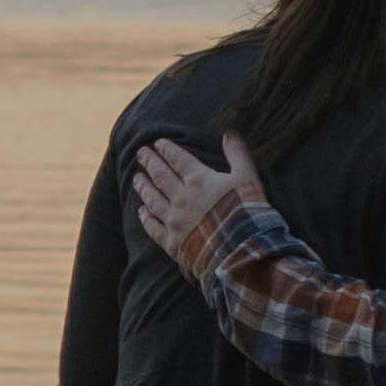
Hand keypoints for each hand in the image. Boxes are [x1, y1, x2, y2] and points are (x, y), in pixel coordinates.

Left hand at [131, 131, 262, 261]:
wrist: (240, 253)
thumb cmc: (248, 213)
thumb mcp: (248, 179)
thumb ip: (238, 155)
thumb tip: (229, 133)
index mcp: (199, 180)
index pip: (178, 159)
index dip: (167, 149)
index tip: (158, 142)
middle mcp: (181, 198)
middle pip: (160, 176)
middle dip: (150, 162)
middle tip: (140, 153)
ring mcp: (174, 221)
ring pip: (153, 199)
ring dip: (143, 187)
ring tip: (136, 178)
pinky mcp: (172, 242)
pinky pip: (153, 228)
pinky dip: (146, 218)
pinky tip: (141, 212)